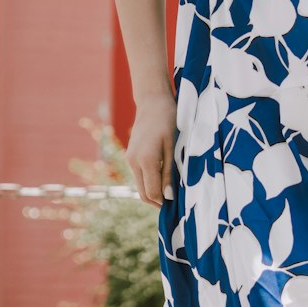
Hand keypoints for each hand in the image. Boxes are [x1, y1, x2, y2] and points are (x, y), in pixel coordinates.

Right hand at [125, 91, 176, 206]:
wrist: (152, 101)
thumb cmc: (168, 120)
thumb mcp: (173, 147)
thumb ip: (169, 172)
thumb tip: (168, 197)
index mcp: (146, 160)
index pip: (152, 193)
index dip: (163, 202)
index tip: (177, 204)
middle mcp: (134, 162)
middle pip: (143, 193)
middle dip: (157, 201)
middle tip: (174, 204)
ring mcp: (130, 158)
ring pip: (140, 185)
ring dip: (153, 191)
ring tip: (171, 191)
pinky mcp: (130, 155)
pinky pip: (139, 175)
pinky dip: (149, 181)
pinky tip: (163, 178)